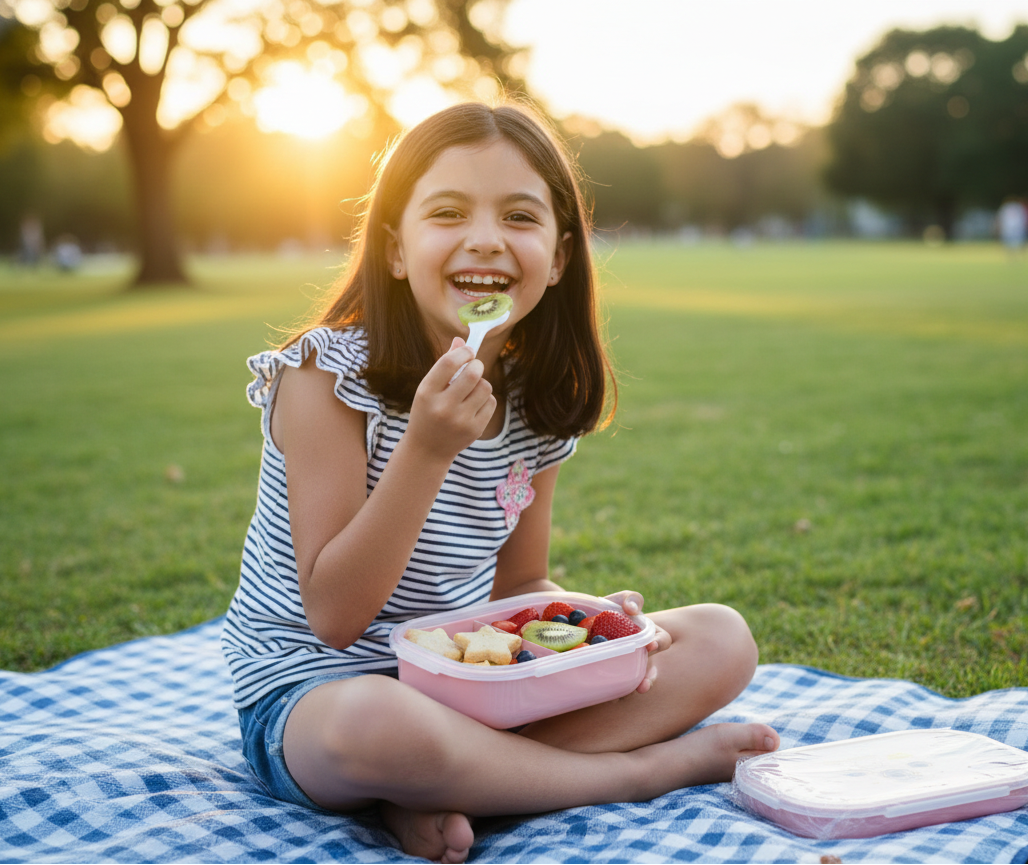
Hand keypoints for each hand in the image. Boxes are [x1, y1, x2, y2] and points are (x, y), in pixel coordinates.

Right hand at [407, 337, 496, 460]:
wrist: (428, 449)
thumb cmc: (428, 411)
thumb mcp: (429, 388)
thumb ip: (444, 365)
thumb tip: (461, 340)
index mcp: (426, 393)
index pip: (448, 363)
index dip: (463, 352)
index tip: (468, 351)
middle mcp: (443, 407)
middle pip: (473, 373)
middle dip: (477, 365)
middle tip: (474, 367)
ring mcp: (460, 420)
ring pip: (485, 387)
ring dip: (481, 384)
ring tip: (471, 390)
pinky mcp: (474, 429)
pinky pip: (491, 402)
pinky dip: (485, 399)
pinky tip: (474, 405)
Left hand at [603, 590, 671, 693]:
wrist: (583, 625)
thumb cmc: (609, 611)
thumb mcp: (620, 600)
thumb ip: (630, 599)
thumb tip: (632, 609)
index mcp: (647, 636)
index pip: (661, 640)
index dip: (658, 643)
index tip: (650, 645)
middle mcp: (641, 654)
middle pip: (651, 670)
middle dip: (650, 677)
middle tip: (643, 684)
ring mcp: (627, 667)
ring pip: (636, 681)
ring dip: (634, 688)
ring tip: (628, 693)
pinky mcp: (611, 676)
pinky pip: (616, 686)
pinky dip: (614, 691)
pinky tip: (608, 694)